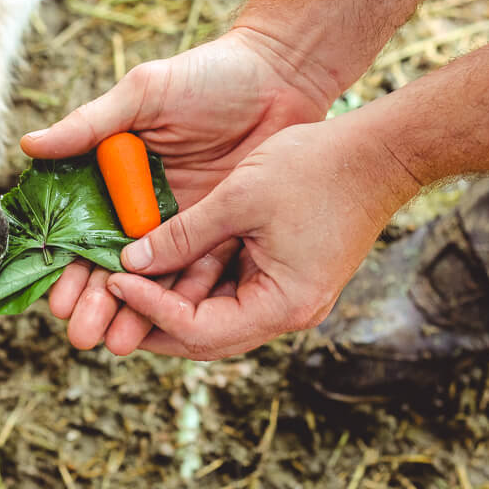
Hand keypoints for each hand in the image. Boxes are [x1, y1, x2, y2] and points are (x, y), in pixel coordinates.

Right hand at [22, 28, 337, 352]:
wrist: (281, 74)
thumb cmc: (208, 75)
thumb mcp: (145, 93)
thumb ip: (91, 125)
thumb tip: (29, 147)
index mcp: (116, 176)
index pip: (82, 232)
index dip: (68, 268)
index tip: (57, 300)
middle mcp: (145, 206)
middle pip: (114, 265)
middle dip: (98, 302)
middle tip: (84, 336)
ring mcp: (185, 222)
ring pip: (155, 276)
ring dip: (137, 311)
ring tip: (118, 343)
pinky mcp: (224, 230)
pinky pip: (201, 269)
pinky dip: (184, 298)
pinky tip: (170, 328)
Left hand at [102, 114, 420, 359]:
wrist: (381, 152)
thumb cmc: (317, 168)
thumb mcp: (238, 198)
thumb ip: (182, 236)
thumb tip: (130, 263)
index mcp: (283, 304)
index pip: (200, 331)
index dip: (151, 309)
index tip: (115, 280)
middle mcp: (288, 313)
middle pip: (206, 337)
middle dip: (155, 321)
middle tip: (108, 303)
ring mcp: (290, 298)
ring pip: (217, 317)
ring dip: (174, 302)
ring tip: (127, 285)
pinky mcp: (288, 278)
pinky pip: (234, 293)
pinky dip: (200, 281)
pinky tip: (166, 265)